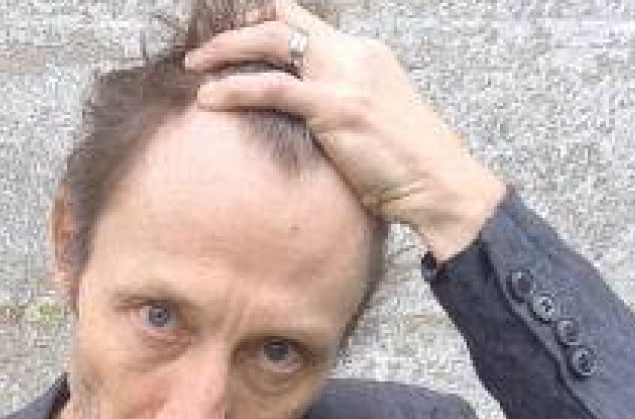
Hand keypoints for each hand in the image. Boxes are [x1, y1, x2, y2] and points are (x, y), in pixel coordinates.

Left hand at [183, 0, 505, 261]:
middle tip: (202, 53)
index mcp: (364, 53)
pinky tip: (208, 99)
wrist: (439, 183)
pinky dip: (235, 89)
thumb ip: (339, 104)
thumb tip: (300, 117)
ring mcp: (345, 77)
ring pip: (271, 42)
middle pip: (283, 20)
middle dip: (236, 29)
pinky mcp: (335, 107)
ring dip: (225, 50)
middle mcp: (354, 54)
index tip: (231, 40)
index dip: (263, 23)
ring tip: (194, 67)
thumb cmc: (407, 167)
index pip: (305, 23)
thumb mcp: (372, 120)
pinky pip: (272, 88)